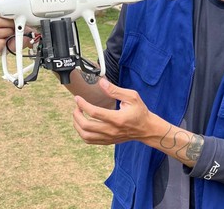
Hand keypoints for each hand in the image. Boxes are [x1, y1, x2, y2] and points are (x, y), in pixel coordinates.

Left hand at [73, 79, 203, 167]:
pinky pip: (90, 141)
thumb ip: (115, 90)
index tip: (77, 98)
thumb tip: (101, 82)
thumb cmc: (140, 111)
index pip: (94, 113)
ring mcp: (109, 137)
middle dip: (77, 115)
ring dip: (77, 125)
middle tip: (77, 106)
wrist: (146, 129)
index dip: (83, 105)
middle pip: (86, 126)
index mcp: (117, 118)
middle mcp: (111, 130)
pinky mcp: (107, 141)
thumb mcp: (132, 97)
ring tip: (78, 115)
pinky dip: (82, 133)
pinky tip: (82, 124)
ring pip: (85, 135)